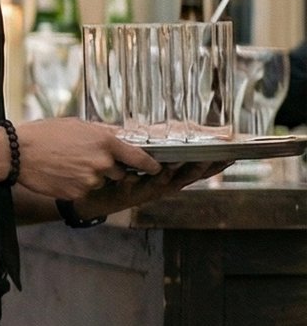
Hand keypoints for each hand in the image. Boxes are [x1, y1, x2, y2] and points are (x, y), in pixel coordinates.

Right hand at [15, 118, 159, 199]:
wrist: (17, 153)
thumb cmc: (44, 134)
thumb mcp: (77, 125)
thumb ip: (101, 133)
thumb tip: (117, 137)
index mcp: (106, 143)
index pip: (140, 158)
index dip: (150, 165)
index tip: (155, 168)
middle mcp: (102, 163)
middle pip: (119, 173)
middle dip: (108, 169)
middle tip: (85, 160)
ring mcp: (90, 180)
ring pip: (99, 182)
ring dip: (89, 177)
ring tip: (67, 166)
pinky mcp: (77, 193)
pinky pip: (83, 191)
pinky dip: (75, 185)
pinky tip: (60, 175)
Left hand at [67, 161, 226, 218]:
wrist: (94, 196)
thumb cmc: (120, 176)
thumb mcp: (143, 162)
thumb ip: (156, 148)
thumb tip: (171, 129)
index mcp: (168, 177)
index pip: (196, 170)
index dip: (213, 165)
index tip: (231, 156)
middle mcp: (161, 186)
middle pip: (188, 177)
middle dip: (205, 167)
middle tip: (220, 157)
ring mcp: (146, 191)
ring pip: (168, 182)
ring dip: (179, 172)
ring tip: (192, 161)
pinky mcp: (128, 194)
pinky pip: (139, 186)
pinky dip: (147, 178)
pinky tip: (155, 169)